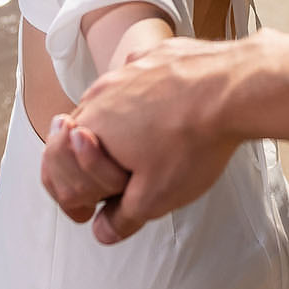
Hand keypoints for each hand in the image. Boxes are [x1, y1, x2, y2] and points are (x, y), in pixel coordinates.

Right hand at [45, 37, 248, 243]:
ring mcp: (127, 70)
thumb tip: (103, 231)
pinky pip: (138, 82)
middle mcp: (101, 93)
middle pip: (76, 134)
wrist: (233, 87)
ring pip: (108, 105)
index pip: (55, 168)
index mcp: (91, 128)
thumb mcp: (154, 197)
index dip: (71, 197)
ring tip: (144, 149)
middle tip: (112, 184)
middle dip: (88, 165)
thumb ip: (121, 218)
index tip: (89, 210)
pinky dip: (144, 101)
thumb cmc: (191, 141)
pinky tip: (167, 114)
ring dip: (116, 130)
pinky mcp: (154, 56)